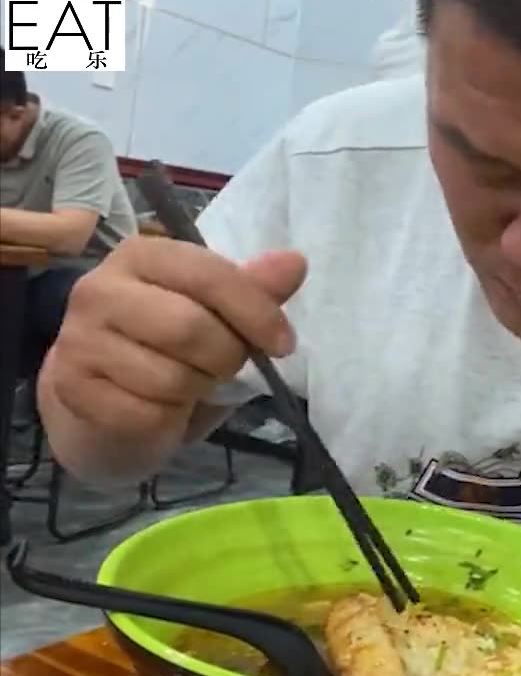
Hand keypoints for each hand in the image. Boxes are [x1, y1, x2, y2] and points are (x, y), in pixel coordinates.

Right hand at [40, 237, 306, 438]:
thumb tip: (295, 262)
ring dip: (197, 389)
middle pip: (190, 328)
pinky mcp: (71, 390)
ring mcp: (77, 340)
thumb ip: (253, 289)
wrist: (106, 400)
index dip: (256, 311)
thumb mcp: (217, 313)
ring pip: (171, 376)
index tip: (283, 343)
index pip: (208, 274)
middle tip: (226, 366)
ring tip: (188, 383)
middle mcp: (99, 290)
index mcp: (141, 256)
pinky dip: (168, 419)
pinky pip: (147, 413)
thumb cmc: (170, 346)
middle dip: (226, 357)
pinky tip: (158, 407)